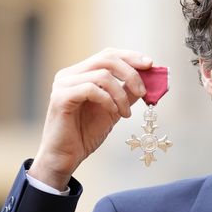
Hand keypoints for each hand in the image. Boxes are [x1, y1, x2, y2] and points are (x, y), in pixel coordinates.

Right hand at [30, 49, 152, 189]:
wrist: (65, 157)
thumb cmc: (85, 134)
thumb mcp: (114, 110)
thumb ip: (127, 94)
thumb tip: (149, 81)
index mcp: (80, 73)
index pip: (108, 55)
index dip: (131, 57)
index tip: (150, 64)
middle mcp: (69, 74)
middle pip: (106, 58)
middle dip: (131, 73)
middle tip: (143, 92)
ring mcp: (63, 84)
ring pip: (102, 75)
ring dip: (121, 95)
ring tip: (126, 113)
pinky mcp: (60, 97)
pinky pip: (91, 89)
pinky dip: (107, 100)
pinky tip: (113, 113)